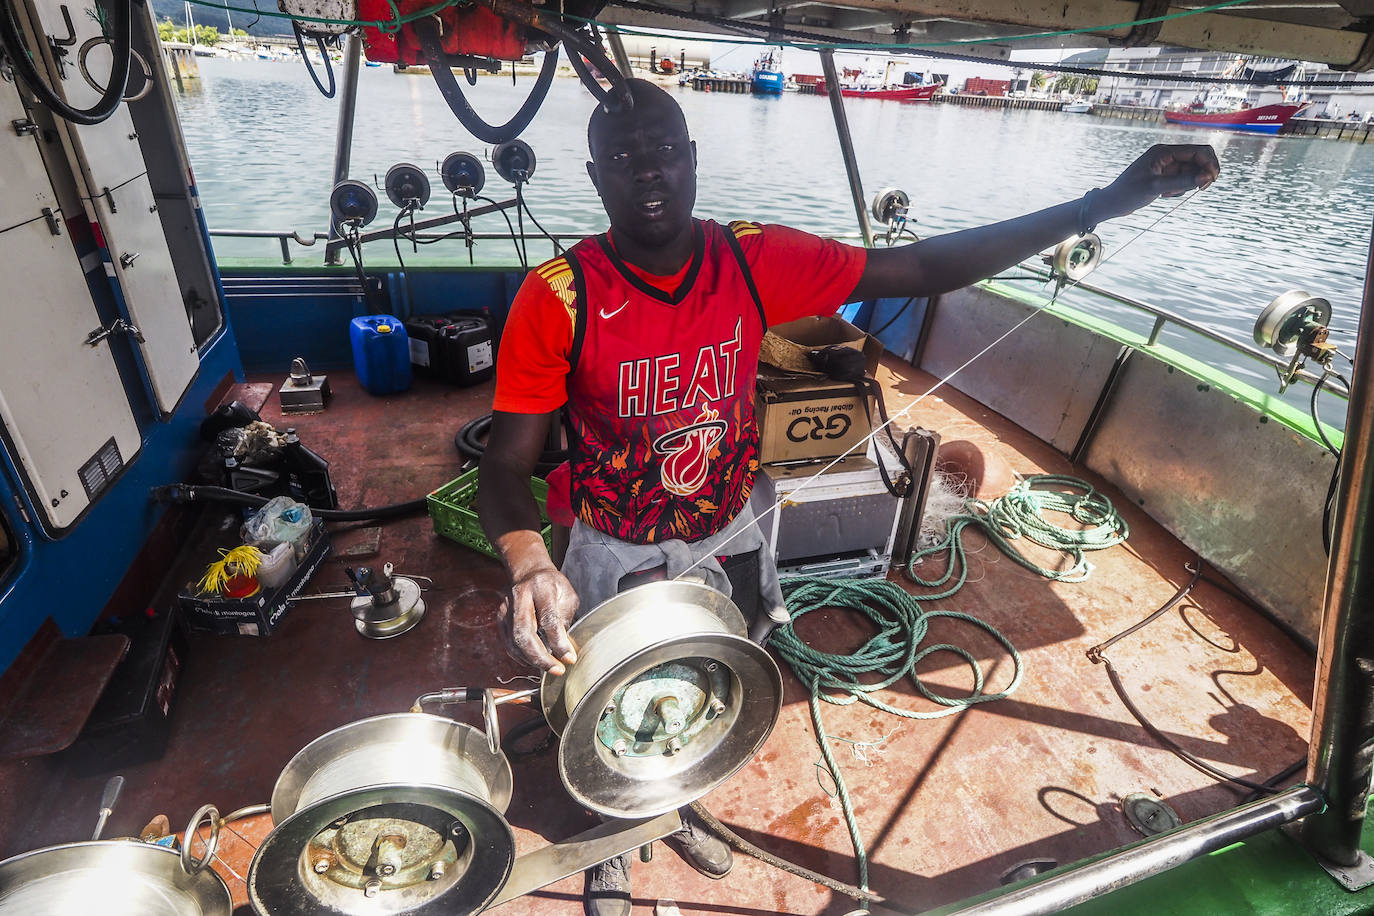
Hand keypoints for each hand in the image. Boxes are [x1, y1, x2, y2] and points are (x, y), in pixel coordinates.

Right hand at [498, 564, 579, 674]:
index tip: (570, 658)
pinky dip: (522, 657)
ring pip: (514, 641)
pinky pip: (509, 643)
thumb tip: (565, 649)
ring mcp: (507, 607)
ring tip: (550, 668)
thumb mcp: (568, 595)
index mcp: (541, 587)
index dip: (559, 642)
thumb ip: (566, 619)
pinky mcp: (500, 618)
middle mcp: (520, 596)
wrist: (528, 572)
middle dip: (541, 657)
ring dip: (532, 660)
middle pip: (524, 633)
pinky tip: (535, 661)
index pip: (548, 619)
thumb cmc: (552, 585)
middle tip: (557, 670)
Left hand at [1098, 143, 1220, 220]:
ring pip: (1192, 172)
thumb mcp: (1156, 187)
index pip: (1198, 151)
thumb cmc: (1128, 193)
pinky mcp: (1165, 176)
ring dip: (1188, 184)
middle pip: (1198, 160)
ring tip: (1168, 194)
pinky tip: (1164, 196)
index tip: (1210, 181)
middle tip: (1199, 189)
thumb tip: (1207, 178)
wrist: (1112, 203)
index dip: (1209, 164)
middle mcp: (1167, 155)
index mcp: (1164, 151)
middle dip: (1201, 174)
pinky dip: (1179, 189)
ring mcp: (1166, 166)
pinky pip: (1183, 180)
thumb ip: (1182, 181)